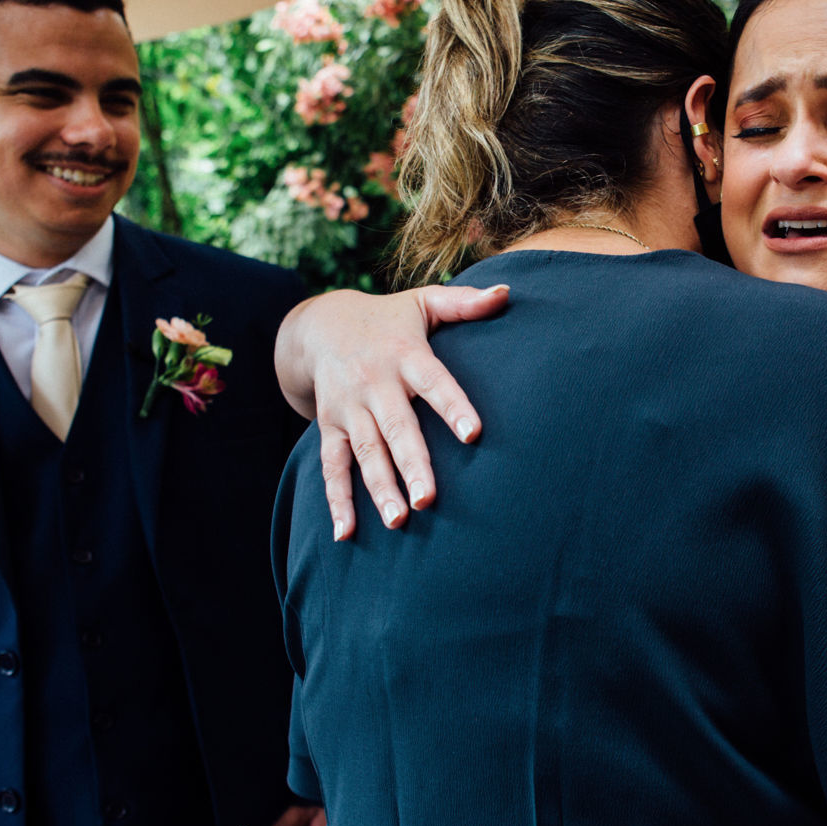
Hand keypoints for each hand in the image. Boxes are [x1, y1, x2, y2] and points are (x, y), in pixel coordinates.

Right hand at [274, 285, 506, 538]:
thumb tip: (507, 292)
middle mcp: (375, 384)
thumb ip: (464, 303)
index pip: (434, 382)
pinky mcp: (330, 427)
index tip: (474, 434)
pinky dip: (337, 500)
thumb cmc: (388, 319)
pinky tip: (346, 533)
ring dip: (379, 488)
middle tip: (429, 499)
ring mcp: (349, 409)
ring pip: (364, 453)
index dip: (453, 406)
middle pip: (396, 428)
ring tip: (399, 520)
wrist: (319, 326)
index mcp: (405, 355)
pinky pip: (331, 467)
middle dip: (411, 464)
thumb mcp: (423, 303)